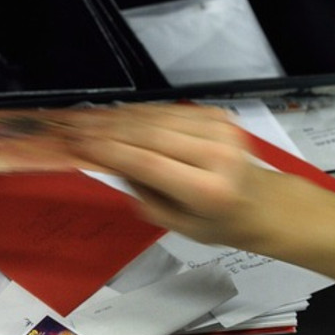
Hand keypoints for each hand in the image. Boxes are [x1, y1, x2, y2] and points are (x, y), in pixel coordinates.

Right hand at [66, 103, 334, 300]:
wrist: (263, 204)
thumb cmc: (217, 223)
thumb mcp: (176, 223)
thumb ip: (142, 192)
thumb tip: (108, 158)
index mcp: (207, 190)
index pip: (148, 162)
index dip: (109, 150)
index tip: (77, 144)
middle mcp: (217, 155)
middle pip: (148, 134)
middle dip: (106, 129)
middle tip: (71, 126)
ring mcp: (221, 130)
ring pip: (155, 118)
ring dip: (117, 117)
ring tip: (85, 118)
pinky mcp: (218, 115)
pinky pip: (168, 110)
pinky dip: (138, 113)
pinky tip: (114, 116)